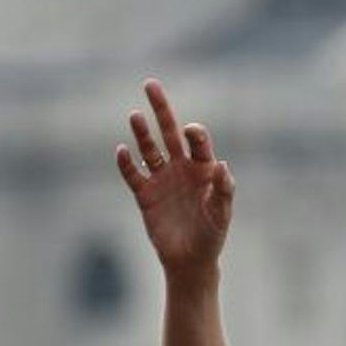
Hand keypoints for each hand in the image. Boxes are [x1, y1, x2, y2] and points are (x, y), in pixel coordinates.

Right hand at [114, 79, 234, 279]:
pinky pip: (133, 175)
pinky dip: (126, 164)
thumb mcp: (222, 214)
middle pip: (168, 132)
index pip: (197, 141)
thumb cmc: (211, 236)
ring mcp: (161, 180)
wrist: (190, 261)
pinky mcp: (145, 195)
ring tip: (134, 115)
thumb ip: (224, 190)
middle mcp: (181, 168)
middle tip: (150, 84)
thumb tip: (222, 166)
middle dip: (161, 109)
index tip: (190, 132)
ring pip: (149, 149)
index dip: (194, 133)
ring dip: (141, 133)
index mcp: (202, 169)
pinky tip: (121, 150)